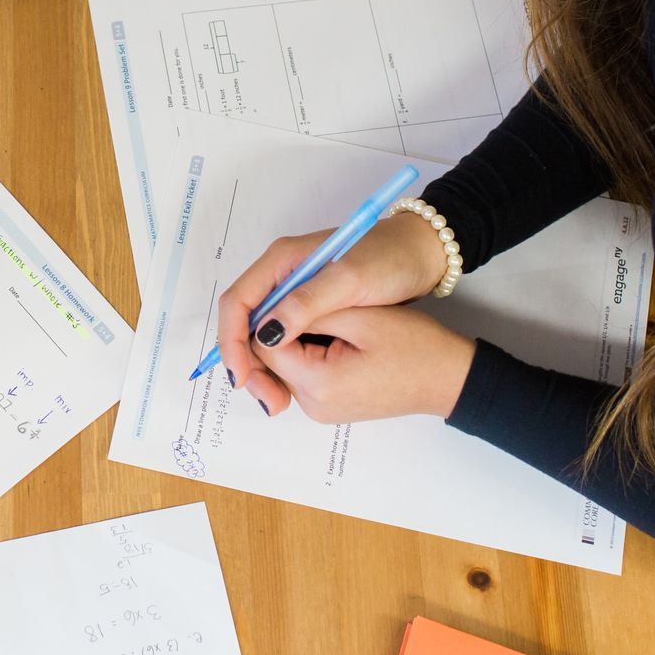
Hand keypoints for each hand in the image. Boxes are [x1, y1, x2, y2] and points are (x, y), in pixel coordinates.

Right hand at [216, 214, 446, 395]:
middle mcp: (282, 277)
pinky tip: (292, 386)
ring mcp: (296, 294)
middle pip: (245, 323)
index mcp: (281, 261)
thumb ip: (306, 303)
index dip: (232, 341)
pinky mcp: (312, 310)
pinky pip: (285, 340)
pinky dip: (284, 364)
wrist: (421, 255)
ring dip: (265, 368)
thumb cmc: (389, 258)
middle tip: (269, 398)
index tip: (242, 376)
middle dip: (248, 362)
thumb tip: (265, 334)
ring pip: (263, 336)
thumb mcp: (350, 280)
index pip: (238, 303)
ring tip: (279, 400)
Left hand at [243, 304, 475, 421]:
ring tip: (324, 309)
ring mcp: (322, 409)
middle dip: (280, 326)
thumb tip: (264, 317)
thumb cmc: (416, 345)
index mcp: (318, 384)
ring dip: (294, 336)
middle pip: (270, 359)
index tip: (289, 286)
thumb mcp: (361, 316)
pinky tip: (330, 328)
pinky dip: (307, 349)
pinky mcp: (331, 404)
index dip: (269, 313)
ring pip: (284, 365)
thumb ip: (306, 313)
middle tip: (306, 293)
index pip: (263, 345)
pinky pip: (303, 373)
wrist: (450, 377)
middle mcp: (313, 405)